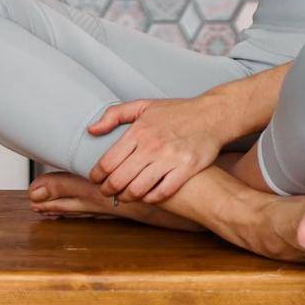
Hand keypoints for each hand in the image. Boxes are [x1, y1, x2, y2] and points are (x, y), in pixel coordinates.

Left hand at [85, 96, 224, 203]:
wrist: (212, 115)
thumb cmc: (177, 111)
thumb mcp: (143, 106)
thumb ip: (114, 115)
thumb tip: (91, 130)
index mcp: (138, 131)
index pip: (108, 161)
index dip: (97, 175)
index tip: (96, 179)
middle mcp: (151, 146)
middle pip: (119, 179)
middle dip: (108, 190)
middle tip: (107, 192)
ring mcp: (169, 159)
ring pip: (138, 189)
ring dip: (126, 197)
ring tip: (123, 196)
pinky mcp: (186, 169)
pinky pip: (162, 193)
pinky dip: (149, 199)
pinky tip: (145, 197)